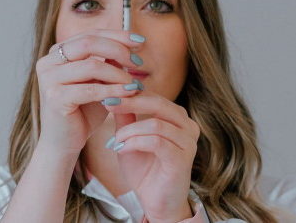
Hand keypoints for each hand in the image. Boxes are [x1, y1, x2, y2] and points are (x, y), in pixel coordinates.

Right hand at [35, 29, 145, 155]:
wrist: (64, 144)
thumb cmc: (83, 112)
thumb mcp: (99, 82)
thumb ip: (108, 63)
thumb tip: (129, 46)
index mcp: (56, 52)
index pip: (90, 34)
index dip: (117, 35)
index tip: (140, 42)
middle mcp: (48, 61)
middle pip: (89, 42)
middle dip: (119, 50)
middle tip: (138, 63)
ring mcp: (48, 79)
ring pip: (91, 65)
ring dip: (119, 74)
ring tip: (135, 84)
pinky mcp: (54, 98)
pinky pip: (91, 89)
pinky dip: (113, 91)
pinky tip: (129, 93)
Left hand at [102, 91, 200, 221]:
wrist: (156, 203)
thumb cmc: (145, 171)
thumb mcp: (130, 139)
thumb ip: (126, 118)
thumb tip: (113, 94)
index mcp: (177, 118)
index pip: (155, 96)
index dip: (131, 93)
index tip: (108, 93)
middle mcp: (187, 126)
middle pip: (159, 103)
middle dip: (130, 102)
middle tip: (108, 103)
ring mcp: (188, 142)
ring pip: (156, 123)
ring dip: (130, 131)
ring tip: (115, 140)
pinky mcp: (182, 158)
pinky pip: (156, 142)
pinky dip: (135, 143)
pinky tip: (121, 149)